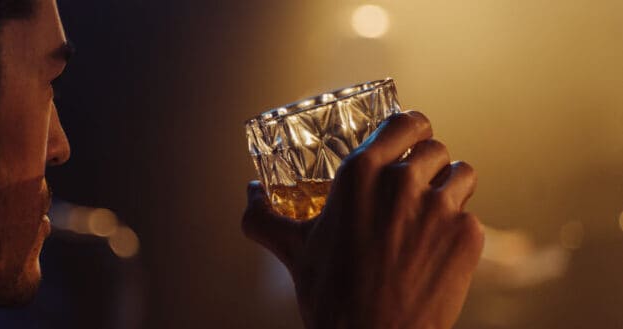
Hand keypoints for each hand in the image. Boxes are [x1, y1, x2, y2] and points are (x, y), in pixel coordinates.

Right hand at [243, 111, 483, 328]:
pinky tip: (437, 251)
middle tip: (416, 188)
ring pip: (461, 173)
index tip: (410, 140)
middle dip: (428, 163)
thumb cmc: (331, 296)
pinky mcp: (468, 235)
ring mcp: (439, 207)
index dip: (411, 128)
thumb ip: (263, 216)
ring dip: (451, 188)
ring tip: (433, 214)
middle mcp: (403, 181)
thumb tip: (249, 192)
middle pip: (435, 147)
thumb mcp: (293, 249)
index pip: (405, 121)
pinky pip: (471, 215)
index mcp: (360, 173)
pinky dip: (459, 229)